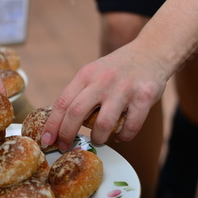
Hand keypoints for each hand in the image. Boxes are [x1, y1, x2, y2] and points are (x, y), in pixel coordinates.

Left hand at [41, 41, 168, 150]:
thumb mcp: (93, 73)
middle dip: (67, 135)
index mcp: (86, 75)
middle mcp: (102, 80)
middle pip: (76, 113)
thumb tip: (60, 123)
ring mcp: (124, 89)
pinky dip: (123, 137)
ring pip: (103, 125)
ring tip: (98, 139)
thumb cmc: (117, 68)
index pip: (62, 103)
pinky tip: (121, 136)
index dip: (52, 125)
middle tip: (65, 147)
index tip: (46, 140)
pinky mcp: (144, 97)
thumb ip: (79, 93)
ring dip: (98, 138)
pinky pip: (130, 127)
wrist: (152, 51)